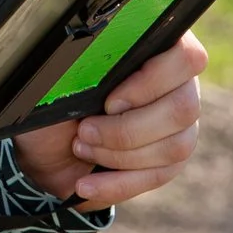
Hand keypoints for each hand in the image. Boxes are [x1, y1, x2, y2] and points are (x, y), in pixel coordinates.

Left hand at [11, 31, 206, 209]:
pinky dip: (116, 183)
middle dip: (126, 129)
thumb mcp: (63, 75)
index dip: (151, 82)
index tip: (109, 101)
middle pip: (183, 108)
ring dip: (119, 154)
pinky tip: (85, 183)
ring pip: (175, 147)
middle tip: (84, 130)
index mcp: (158, 48)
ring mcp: (180, 125)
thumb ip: (89, 63)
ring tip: (81, 148)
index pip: (186, 57)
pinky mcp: (170, 160)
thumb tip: (97, 62)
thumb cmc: (57, 96)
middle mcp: (178, 84)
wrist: (46, 139)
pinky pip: (158, 177)